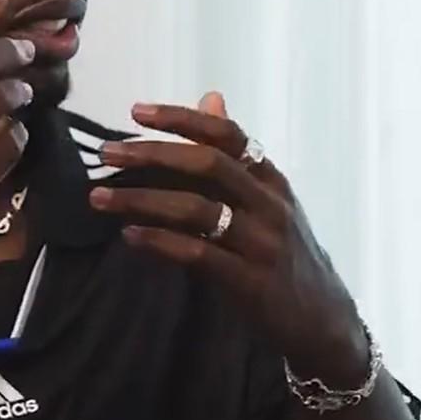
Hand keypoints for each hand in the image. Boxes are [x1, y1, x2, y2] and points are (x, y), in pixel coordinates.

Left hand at [90, 91, 368, 385]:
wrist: (322, 322)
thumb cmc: (282, 251)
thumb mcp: (267, 197)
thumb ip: (234, 153)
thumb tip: (210, 97)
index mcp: (270, 177)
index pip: (227, 134)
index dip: (181, 118)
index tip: (136, 111)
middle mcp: (269, 203)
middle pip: (208, 164)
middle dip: (152, 154)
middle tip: (106, 153)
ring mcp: (262, 242)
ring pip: (196, 208)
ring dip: (141, 200)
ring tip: (98, 198)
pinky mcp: (250, 281)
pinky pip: (198, 253)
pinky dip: (159, 241)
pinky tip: (129, 235)